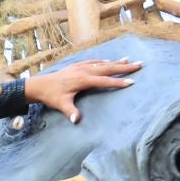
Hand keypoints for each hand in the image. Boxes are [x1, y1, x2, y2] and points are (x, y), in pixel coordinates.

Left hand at [24, 58, 139, 122]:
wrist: (39, 85)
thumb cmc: (51, 96)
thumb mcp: (61, 105)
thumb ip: (70, 112)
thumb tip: (77, 121)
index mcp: (82, 80)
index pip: (104, 81)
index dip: (118, 82)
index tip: (131, 82)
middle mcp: (84, 70)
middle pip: (108, 68)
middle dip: (124, 67)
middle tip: (139, 64)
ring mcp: (80, 66)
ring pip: (102, 63)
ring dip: (116, 62)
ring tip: (130, 60)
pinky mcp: (77, 65)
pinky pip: (94, 62)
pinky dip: (104, 62)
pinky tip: (110, 61)